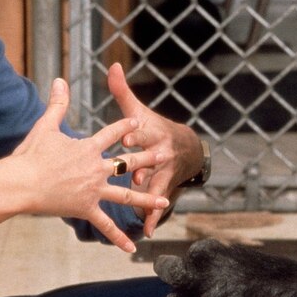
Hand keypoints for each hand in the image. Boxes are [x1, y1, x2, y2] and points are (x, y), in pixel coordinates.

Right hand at [12, 78, 168, 252]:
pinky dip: (119, 238)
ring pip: (127, 194)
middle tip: (166, 154)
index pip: (112, 133)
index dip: (126, 127)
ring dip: (147, 197)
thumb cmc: (29, 156)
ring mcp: (93, 190)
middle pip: (128, 162)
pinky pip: (106, 226)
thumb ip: (57, 104)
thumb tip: (59, 79)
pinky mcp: (86, 209)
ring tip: (166, 199)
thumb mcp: (45, 126)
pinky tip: (133, 248)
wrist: (20, 183)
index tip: (138, 122)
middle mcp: (96, 168)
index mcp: (88, 147)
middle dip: (148, 158)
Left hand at [107, 63, 203, 235]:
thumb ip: (122, 91)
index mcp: (151, 133)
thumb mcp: (138, 110)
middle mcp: (159, 154)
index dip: (134, 134)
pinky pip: (156, 205)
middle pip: (148, 161)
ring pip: (154, 185)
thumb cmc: (153, 128)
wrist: (184, 149)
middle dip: (141, 166)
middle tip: (133, 174)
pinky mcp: (162, 189)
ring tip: (141, 207)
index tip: (126, 136)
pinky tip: (146, 231)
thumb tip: (112, 65)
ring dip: (148, 196)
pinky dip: (152, 217)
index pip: (141, 133)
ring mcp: (162, 173)